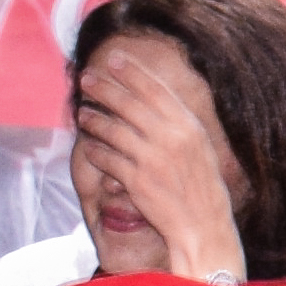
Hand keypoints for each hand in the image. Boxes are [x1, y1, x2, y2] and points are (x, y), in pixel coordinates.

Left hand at [74, 42, 245, 282]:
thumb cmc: (202, 186)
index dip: (132, 72)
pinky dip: (95, 151)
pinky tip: (88, 146)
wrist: (202, 225)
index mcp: (189, 126)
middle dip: (104, 88)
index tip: (113, 59)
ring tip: (83, 113)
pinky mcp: (135, 180)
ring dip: (93, 119)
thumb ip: (178, 123)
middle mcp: (170, 138)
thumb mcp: (200, 147)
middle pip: (128, 104)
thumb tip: (153, 98)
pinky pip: (106, 158)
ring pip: (112, 130)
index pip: (155, 90)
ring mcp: (151, 159)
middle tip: (85, 78)